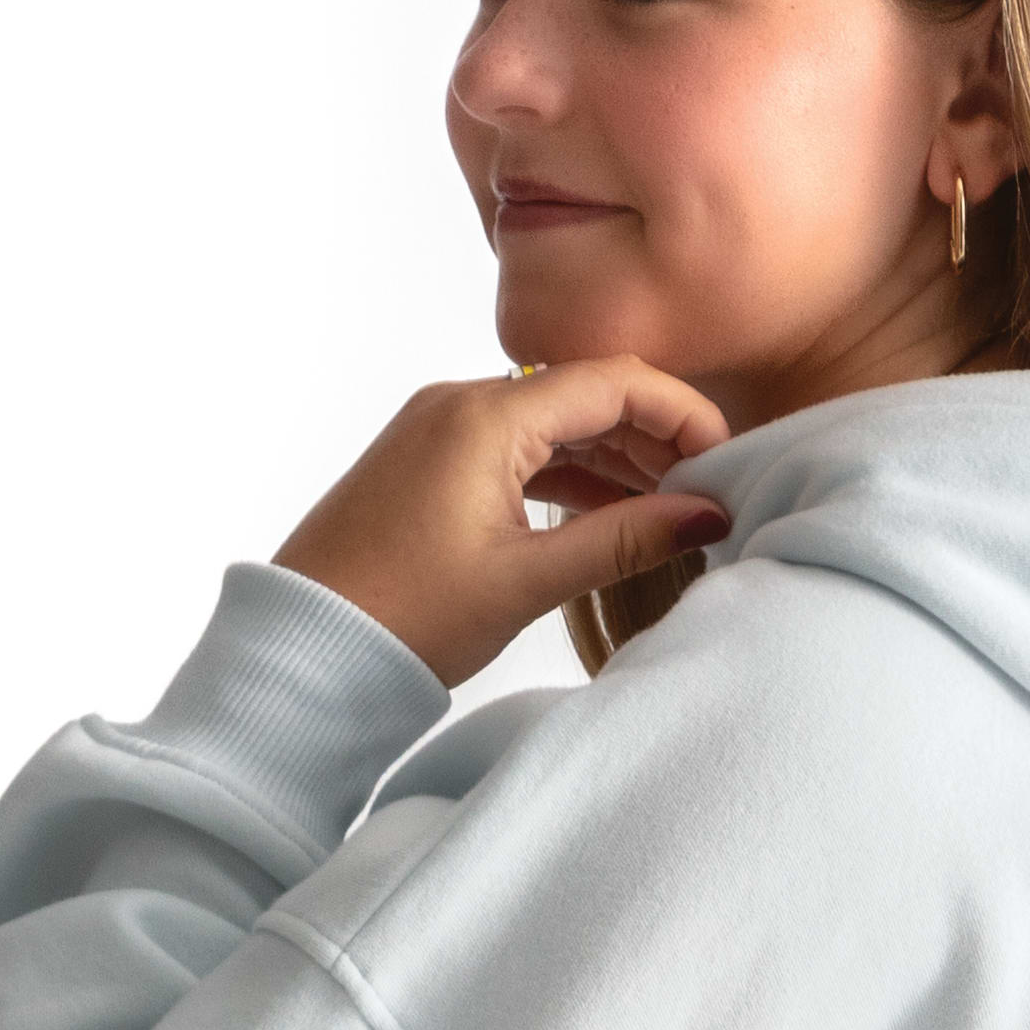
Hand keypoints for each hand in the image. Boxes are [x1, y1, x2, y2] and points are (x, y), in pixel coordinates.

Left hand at [274, 358, 727, 684]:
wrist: (303, 647)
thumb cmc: (402, 616)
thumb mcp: (528, 581)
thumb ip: (625, 540)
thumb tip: (708, 514)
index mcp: (486, 415)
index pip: (613, 382)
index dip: (683, 413)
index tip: (726, 459)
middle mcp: (461, 402)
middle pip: (585, 393)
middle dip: (654, 435)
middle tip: (707, 490)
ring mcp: (441, 429)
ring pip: (552, 422)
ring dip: (614, 457)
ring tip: (668, 507)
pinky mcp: (429, 461)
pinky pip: (517, 447)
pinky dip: (567, 473)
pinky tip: (608, 512)